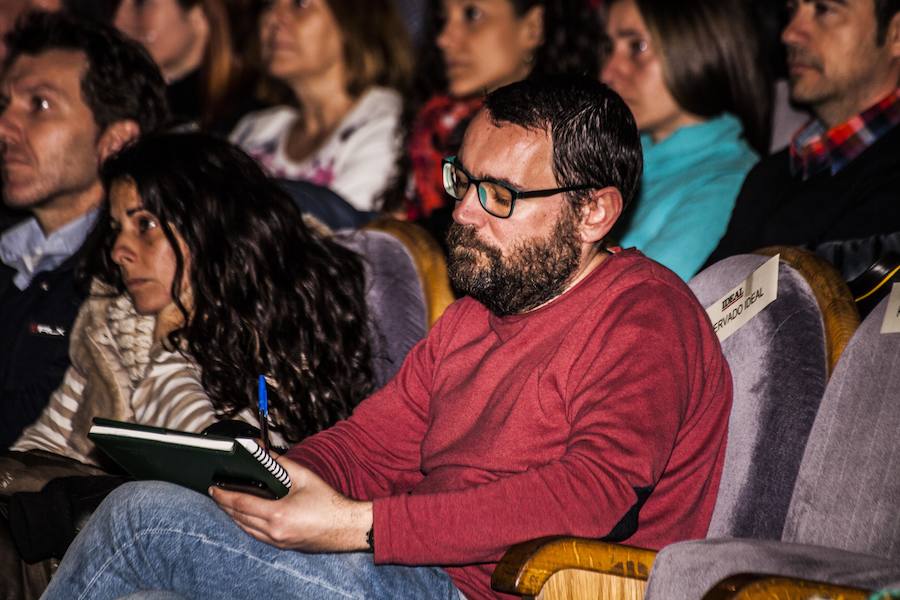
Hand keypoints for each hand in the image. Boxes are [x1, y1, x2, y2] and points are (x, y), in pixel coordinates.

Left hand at [209, 457, 372, 551]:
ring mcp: (278, 541)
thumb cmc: (328, 501)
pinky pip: (257, 536)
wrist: (347, 526)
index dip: (224, 495)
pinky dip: (247, 525)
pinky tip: (246, 516)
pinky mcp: (283, 546)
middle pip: (239, 518)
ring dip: (234, 516)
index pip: (240, 504)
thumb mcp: (302, 476)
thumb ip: (278, 462)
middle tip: (216, 493)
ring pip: (246, 529)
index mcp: (277, 514)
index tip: (213, 487)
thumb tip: (260, 449)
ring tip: (227, 503)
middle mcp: (274, 531)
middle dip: (225, 505)